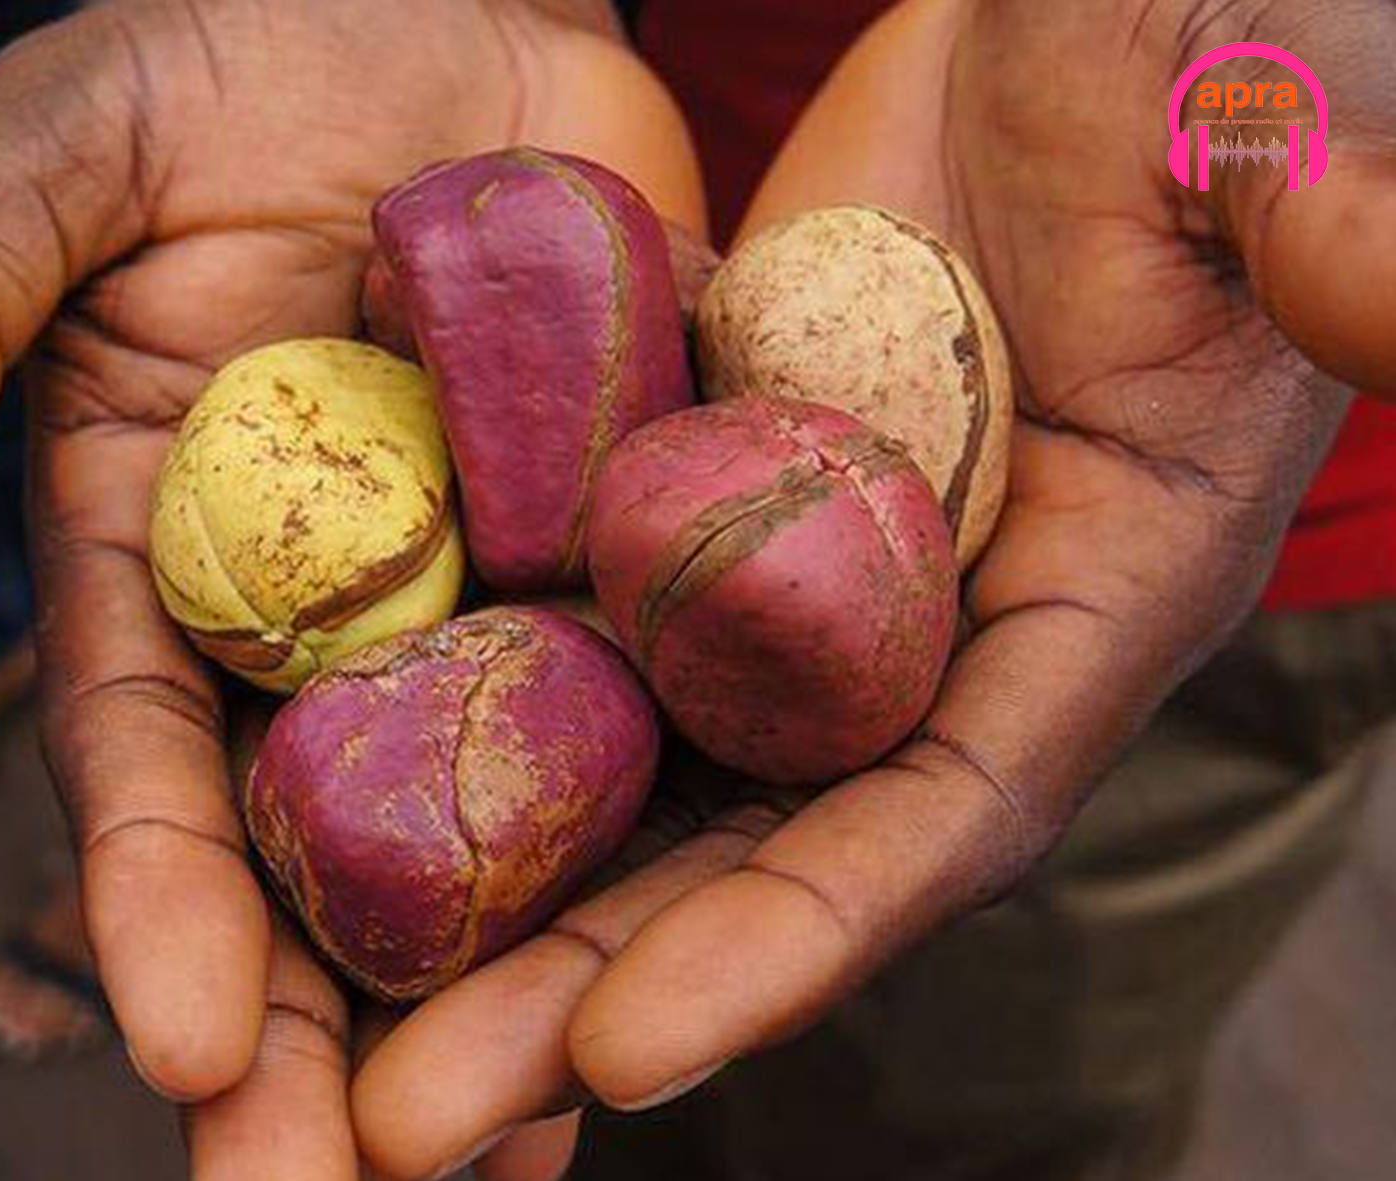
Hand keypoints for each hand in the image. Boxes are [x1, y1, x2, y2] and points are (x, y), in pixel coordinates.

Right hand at [0, 1, 700, 1176]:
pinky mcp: (633, 550)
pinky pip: (661, 708)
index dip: (158, 900)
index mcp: (174, 554)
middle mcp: (330, 616)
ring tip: (514, 1164)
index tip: (184, 1045)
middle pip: (317, 853)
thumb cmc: (227, 59)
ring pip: (494, 830)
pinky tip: (701, 978)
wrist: (440, 7)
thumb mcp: (63, 150)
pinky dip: (676, 842)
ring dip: (504, 1000)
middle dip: (323, 1034)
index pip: (148, 757)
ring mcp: (491, 596)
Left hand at [348, 1, 1395, 1175]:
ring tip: (341, 1012)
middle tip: (408, 1124)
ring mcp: (800, 571)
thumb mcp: (1261, 115)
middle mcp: (931, 628)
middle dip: (587, 988)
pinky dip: (478, 718)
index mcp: (1090, 595)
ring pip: (641, 767)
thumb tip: (1392, 278)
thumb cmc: (1194, 39)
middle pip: (751, 849)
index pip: (938, 811)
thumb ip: (1326, 220)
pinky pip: (580, 625)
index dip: (792, 941)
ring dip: (501, 899)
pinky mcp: (700, 492)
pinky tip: (341, 792)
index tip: (621, 1051)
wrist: (1049, 8)